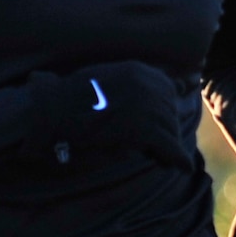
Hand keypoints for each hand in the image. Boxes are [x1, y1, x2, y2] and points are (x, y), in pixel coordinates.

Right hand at [24, 62, 189, 169]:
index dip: (166, 110)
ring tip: (168, 159)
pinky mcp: (145, 129)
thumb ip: (123, 83)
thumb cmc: (68, 98)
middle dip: (168, 129)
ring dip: (169, 145)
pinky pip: (169, 146)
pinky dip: (177, 158)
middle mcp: (147, 83)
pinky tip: (182, 166)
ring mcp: (148, 104)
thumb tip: (151, 88)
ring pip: (170, 130)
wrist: (52, 110)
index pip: (168, 89)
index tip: (165, 124)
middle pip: (170, 111)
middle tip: (164, 148)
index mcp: (137, 70)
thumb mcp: (100, 78)